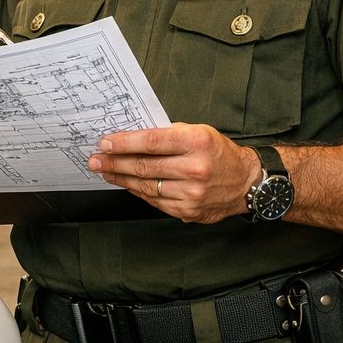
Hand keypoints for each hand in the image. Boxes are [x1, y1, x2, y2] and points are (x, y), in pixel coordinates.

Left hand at [87, 123, 262, 223]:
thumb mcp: (199, 132)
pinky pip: (154, 200)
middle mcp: (194, 169)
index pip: (151, 142)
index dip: (124, 143)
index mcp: (197, 143)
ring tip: (104, 170)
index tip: (105, 143)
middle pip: (144, 166)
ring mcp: (191, 193)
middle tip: (94, 159)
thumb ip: (168, 135)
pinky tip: (126, 183)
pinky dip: (137, 191)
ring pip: (146, 185)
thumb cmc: (219, 152)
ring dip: (121, 178)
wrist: (247, 182)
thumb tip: (132, 138)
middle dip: (114, 162)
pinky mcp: (188, 210)